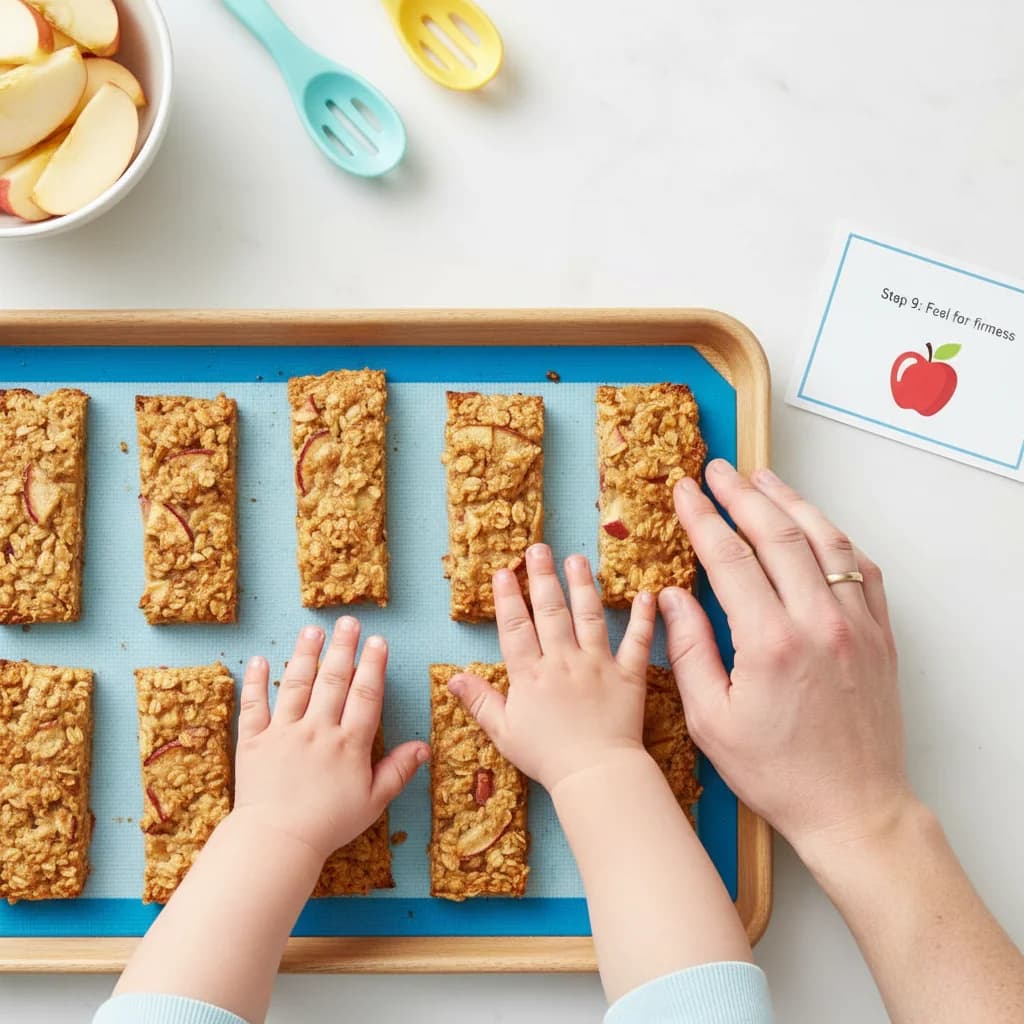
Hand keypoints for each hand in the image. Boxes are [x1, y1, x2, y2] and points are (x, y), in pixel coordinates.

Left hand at [232, 618, 429, 860]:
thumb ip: (398, 770)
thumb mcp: (374, 802)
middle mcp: (318, 730)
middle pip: (333, 680)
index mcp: (349, 743)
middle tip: (348, 621)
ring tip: (313, 629)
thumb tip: (423, 746)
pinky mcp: (254, 741)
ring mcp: (284, 732)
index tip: (378, 641)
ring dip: (306, 654)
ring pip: (296, 684)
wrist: (277, 842)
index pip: (365, 695)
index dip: (373, 665)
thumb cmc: (329, 825)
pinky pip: (254, 706)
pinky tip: (260, 660)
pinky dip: (256, 682)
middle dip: (343, 647)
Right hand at [449, 543, 656, 791]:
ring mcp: (597, 665)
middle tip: (539, 548)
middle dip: (542, 577)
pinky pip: (637, 642)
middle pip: (550, 611)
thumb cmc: (547, 757)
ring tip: (576, 558)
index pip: (515, 628)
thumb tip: (451, 677)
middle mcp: (563, 661)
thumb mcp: (504, 733)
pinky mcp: (628, 675)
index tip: (503, 572)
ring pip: (588, 616)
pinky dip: (643, 618)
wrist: (595, 776)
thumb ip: (480, 701)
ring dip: (582, 584)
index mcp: (531, 675)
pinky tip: (646, 594)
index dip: (507, 598)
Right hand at [659, 460, 910, 856]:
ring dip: (790, 503)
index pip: (729, 557)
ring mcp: (855, 625)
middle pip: (777, 534)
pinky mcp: (879, 636)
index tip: (684, 492)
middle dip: (741, 494)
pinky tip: (816, 525)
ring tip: (762, 479)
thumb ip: (689, 649)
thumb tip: (671, 596)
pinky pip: (861, 569)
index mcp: (769, 642)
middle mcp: (817, 622)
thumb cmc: (778, 774)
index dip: (702, 517)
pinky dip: (835, 537)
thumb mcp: (711, 720)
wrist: (853, 808)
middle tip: (716, 470)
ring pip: (824, 540)